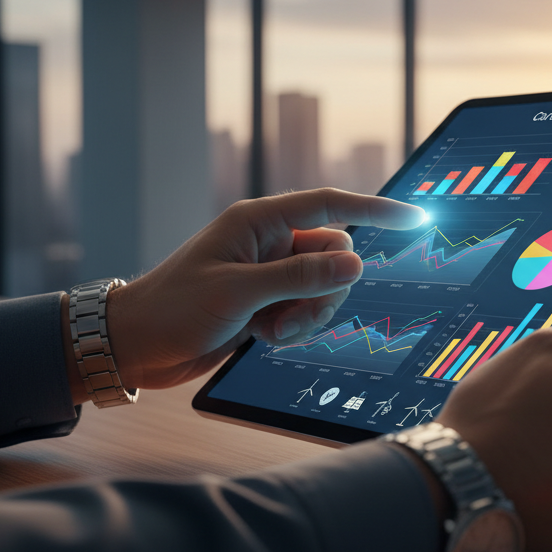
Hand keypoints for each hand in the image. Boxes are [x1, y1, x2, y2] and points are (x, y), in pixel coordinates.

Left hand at [77, 189, 423, 395]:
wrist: (136, 346)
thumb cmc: (174, 309)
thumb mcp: (239, 294)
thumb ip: (300, 278)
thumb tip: (355, 262)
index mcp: (258, 222)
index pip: (330, 205)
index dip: (376, 210)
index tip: (415, 218)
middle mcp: (268, 242)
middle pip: (334, 256)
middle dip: (324, 293)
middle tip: (291, 319)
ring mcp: (268, 272)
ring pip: (324, 287)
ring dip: (308, 316)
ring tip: (271, 333)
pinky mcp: (266, 300)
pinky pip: (306, 309)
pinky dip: (294, 328)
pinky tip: (262, 338)